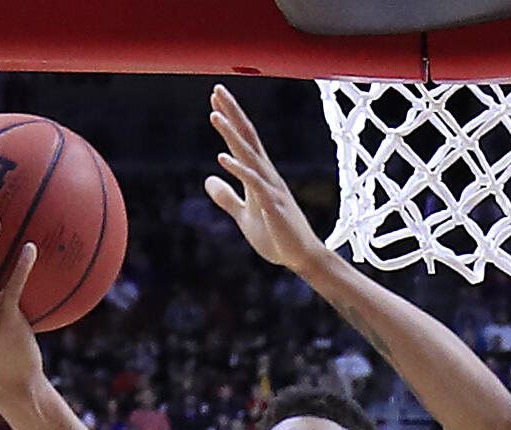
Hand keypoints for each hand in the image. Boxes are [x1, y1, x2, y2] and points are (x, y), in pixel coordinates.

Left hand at [204, 87, 326, 272]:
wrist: (302, 258)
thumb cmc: (276, 236)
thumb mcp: (243, 215)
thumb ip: (227, 197)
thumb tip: (208, 179)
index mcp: (260, 175)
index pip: (244, 140)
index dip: (230, 119)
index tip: (216, 99)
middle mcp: (266, 175)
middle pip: (247, 137)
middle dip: (232, 113)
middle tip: (217, 89)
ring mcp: (270, 189)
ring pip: (249, 155)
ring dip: (231, 135)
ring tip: (214, 116)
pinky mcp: (272, 206)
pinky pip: (253, 184)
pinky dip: (238, 169)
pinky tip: (221, 158)